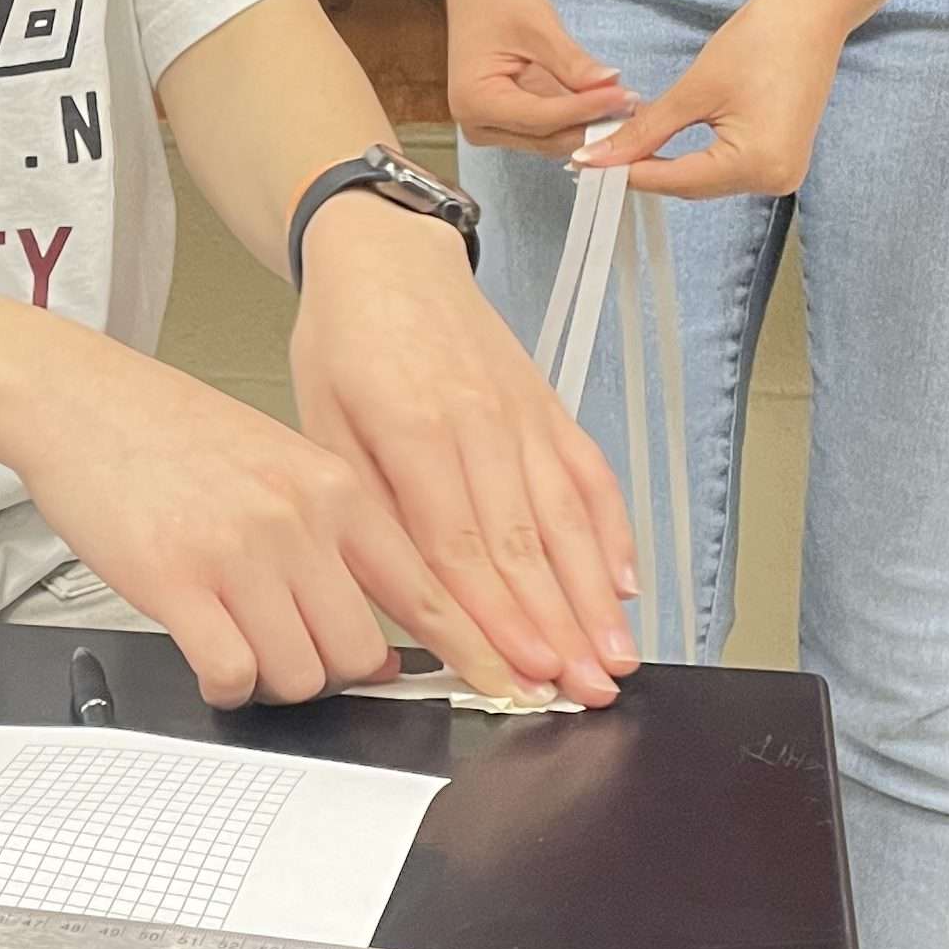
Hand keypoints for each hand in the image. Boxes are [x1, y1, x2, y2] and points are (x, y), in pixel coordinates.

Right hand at [8, 342, 508, 710]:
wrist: (80, 400)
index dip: (474, 651)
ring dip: (271, 676)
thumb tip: (381, 639)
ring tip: (235, 636)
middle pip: (360, 654)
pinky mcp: (180, 582)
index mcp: (338, 488)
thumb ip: (338, 539)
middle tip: (286, 644)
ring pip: (300, 674)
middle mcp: (301, 519)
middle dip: (328, 670)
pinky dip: (225, 681)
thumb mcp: (281, 466)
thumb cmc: (173, 436)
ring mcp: (242, 552)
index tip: (511, 687)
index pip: (428, 590)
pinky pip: (234, 675)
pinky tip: (205, 647)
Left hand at [289, 194, 638, 705]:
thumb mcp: (322, 424)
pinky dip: (613, 533)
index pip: (460, 548)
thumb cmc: (346, 341)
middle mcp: (481, 424)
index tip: (519, 674)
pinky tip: (626, 583)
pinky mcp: (550, 408)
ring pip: (567, 520)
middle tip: (583, 691)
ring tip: (615, 659)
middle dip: (560, 629)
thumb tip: (399, 594)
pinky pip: (591, 476)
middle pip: (527, 545)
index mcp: (414, 430)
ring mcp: (525, 416)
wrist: (387, 256)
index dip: (496, 619)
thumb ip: (367, 509)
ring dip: (595, 598)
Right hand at [442, 0, 635, 152]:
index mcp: (474, 101)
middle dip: (591, 123)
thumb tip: (611, 85)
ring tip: (627, 106)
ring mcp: (490, 129)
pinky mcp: (507, 125)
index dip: (584, 110)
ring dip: (589, 125)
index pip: (540, 117)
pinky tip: (608, 106)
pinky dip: (578, 119)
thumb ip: (571, 62)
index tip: (623, 98)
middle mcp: (477, 125)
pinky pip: (548, 130)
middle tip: (633, 105)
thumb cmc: (499, 2)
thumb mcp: (538, 27)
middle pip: (545, 136)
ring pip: (550, 139)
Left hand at [585, 0, 847, 199]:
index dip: (627, 173)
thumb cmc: (761, 39)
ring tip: (620, 149)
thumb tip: (599, 156)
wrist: (812, 12)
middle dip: (644, 170)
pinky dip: (692, 159)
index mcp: (757, 164)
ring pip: (705, 180)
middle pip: (691, 186)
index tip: (585, 164)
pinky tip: (659, 147)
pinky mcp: (780, 159)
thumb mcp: (695, 88)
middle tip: (596, 154)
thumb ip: (646, 129)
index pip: (676, 180)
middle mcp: (774, 180)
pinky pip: (724, 168)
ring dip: (665, 166)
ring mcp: (781, 173)